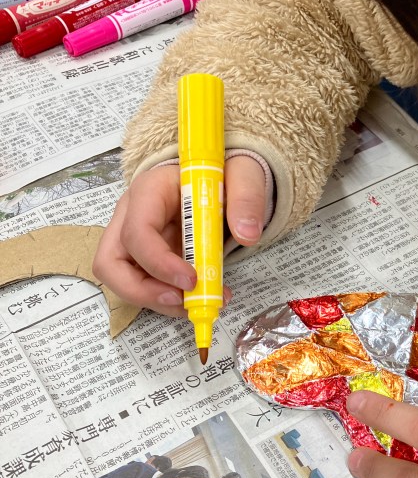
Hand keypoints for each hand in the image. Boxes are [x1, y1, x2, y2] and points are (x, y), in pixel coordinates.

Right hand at [93, 155, 266, 316]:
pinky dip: (170, 299)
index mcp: (150, 191)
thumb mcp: (242, 173)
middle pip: (110, 262)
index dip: (159, 262)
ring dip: (158, 300)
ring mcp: (135, 240)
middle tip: (183, 301)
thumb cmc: (222, 173)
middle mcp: (132, 216)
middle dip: (143, 291)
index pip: (136, 231)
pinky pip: (145, 285)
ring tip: (199, 303)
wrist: (221, 178)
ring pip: (122, 280)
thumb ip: (246, 198)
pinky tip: (201, 297)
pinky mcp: (147, 258)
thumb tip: (247, 233)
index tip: (192, 280)